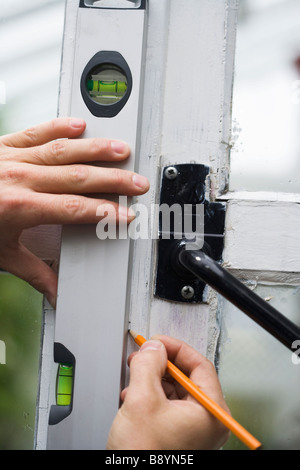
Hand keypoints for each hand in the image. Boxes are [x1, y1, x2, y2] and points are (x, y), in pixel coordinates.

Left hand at [0, 118, 148, 305]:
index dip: (104, 212)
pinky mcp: (3, 145)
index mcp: (20, 207)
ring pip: (63, 149)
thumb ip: (34, 272)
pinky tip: (79, 125)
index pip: (75, 208)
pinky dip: (58, 126)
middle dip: (113, 180)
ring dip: (96, 149)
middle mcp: (19, 178)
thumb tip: (55, 292)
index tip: (125, 215)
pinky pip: (35, 132)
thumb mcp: (0, 256)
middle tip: (137, 183)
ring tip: (122, 149)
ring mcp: (11, 158)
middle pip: (78, 177)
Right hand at [107, 335, 230, 449]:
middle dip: (160, 365)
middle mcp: (207, 423)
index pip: (200, 365)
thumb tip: (153, 347)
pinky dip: (151, 398)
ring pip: (175, 392)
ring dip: (152, 381)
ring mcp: (194, 432)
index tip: (157, 341)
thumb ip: (148, 365)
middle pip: (187, 378)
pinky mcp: (179, 438)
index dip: (176, 348)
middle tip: (143, 356)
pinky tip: (134, 399)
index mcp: (211, 413)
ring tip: (134, 380)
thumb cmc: (145, 456)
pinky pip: (169, 407)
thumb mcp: (142, 400)